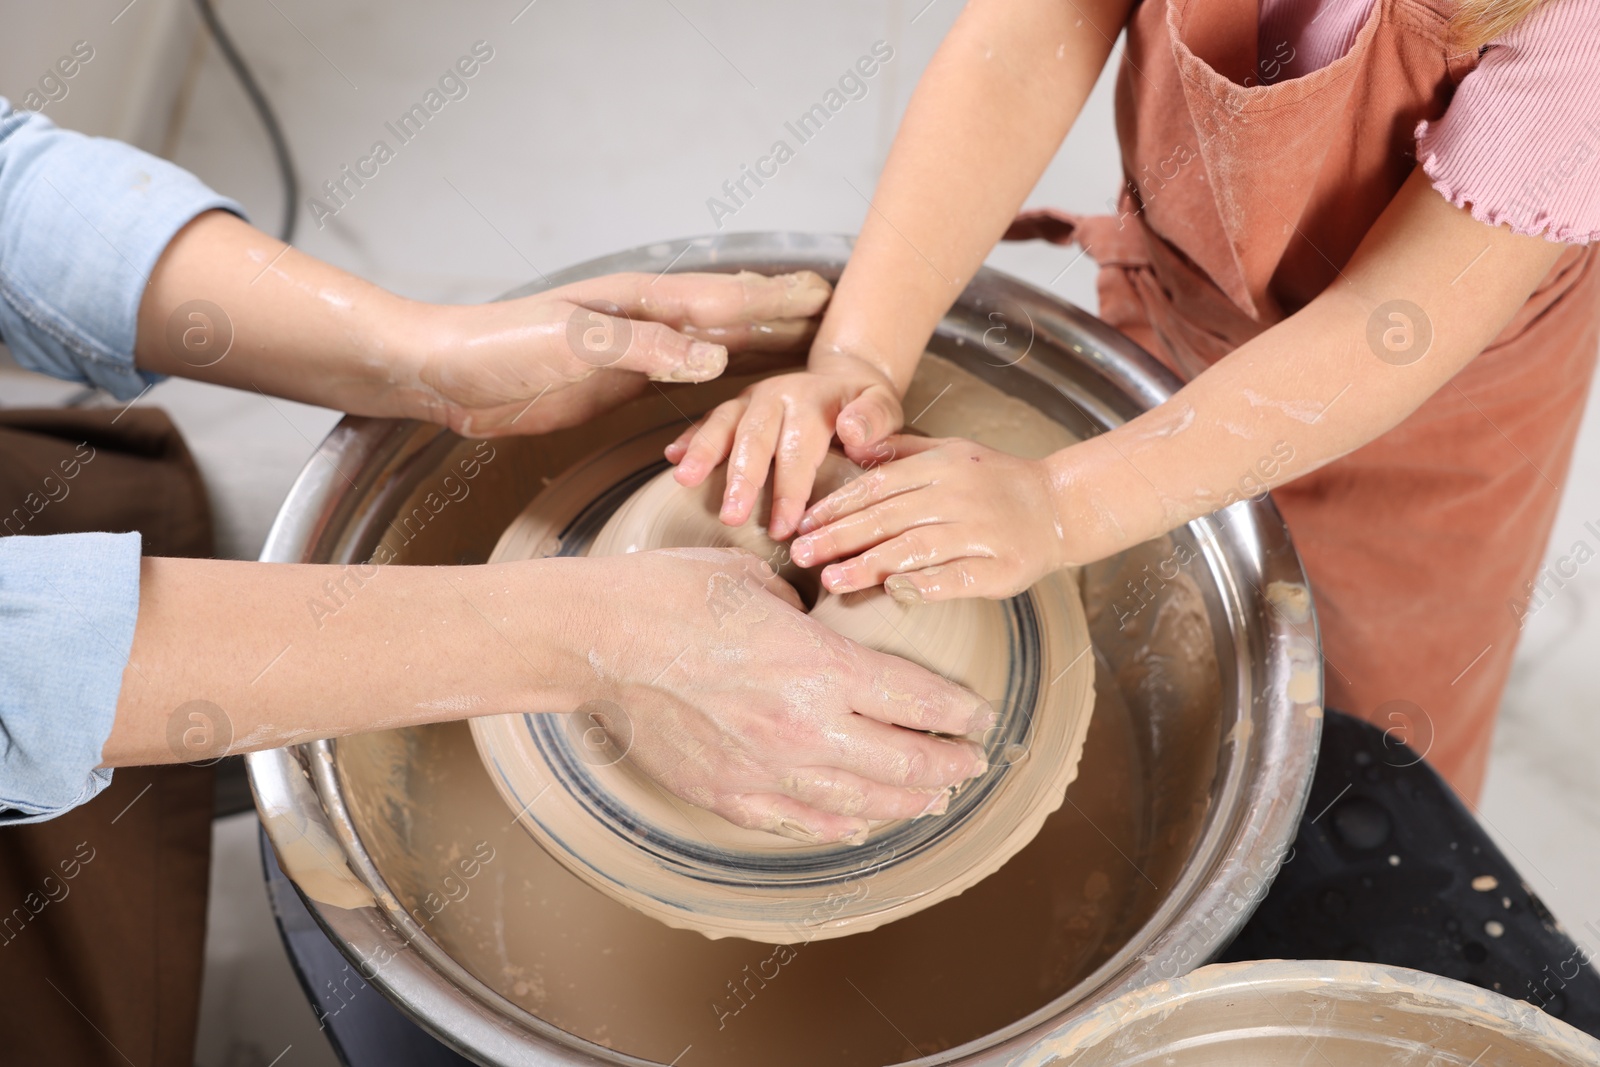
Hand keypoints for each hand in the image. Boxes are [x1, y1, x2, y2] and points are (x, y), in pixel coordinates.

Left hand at [404, 270, 831, 436]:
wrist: (443, 374)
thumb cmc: (496, 347)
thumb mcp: (571, 342)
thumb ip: (642, 348)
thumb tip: (716, 354)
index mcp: (639, 304)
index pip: (723, 300)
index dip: (774, 300)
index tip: (823, 296)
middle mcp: (645, 323)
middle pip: (729, 318)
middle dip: (780, 313)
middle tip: (834, 312)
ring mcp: (634, 353)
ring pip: (714, 347)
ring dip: (759, 346)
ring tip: (805, 346)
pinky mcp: (617, 387)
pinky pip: (685, 382)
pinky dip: (721, 382)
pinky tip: (738, 388)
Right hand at [580, 548, 990, 842]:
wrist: (599, 641)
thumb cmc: (672, 595)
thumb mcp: (756, 579)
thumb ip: (802, 609)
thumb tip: (814, 619)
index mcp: (821, 666)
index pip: (918, 700)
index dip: (960, 714)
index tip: (981, 716)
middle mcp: (805, 727)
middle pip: (904, 763)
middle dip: (949, 765)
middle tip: (971, 763)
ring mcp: (767, 769)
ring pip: (860, 804)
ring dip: (906, 803)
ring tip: (932, 798)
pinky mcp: (729, 794)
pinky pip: (800, 822)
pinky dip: (838, 827)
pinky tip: (857, 826)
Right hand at [665, 350, 903, 539]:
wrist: (844, 380)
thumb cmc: (865, 409)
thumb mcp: (886, 407)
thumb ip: (875, 420)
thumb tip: (851, 432)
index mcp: (813, 398)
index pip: (799, 447)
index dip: (790, 488)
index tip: (784, 528)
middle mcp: (777, 394)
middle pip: (755, 436)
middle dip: (741, 478)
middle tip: (731, 516)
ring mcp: (751, 399)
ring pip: (724, 424)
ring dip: (704, 453)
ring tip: (685, 481)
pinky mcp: (735, 407)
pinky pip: (709, 420)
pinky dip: (690, 438)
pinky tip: (672, 459)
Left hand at [790, 435, 1070, 601]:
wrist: (1059, 506)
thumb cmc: (995, 481)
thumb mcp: (950, 451)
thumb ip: (901, 452)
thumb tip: (851, 447)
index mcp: (941, 466)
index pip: (878, 486)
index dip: (838, 507)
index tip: (804, 525)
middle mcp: (958, 496)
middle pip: (888, 518)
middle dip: (839, 538)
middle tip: (800, 555)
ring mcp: (981, 532)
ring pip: (916, 549)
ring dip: (869, 566)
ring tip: (831, 581)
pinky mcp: (1001, 567)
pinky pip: (956, 578)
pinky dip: (924, 586)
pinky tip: (892, 593)